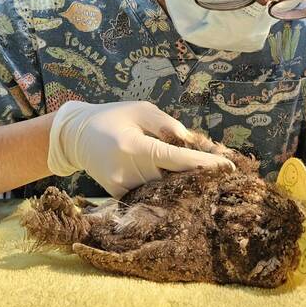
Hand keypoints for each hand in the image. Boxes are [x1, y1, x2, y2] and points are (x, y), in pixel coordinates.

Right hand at [47, 101, 234, 197]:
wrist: (77, 136)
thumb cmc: (113, 117)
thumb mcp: (141, 110)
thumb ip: (168, 125)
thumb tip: (193, 142)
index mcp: (134, 147)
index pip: (177, 159)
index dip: (204, 164)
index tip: (228, 167)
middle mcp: (128, 172)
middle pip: (174, 178)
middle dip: (198, 175)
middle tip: (224, 172)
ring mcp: (122, 188)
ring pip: (164, 189)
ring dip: (184, 183)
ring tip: (206, 178)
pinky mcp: (119, 196)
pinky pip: (150, 194)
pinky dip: (165, 188)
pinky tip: (180, 182)